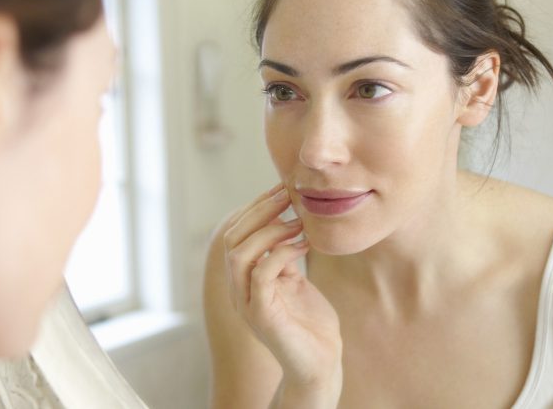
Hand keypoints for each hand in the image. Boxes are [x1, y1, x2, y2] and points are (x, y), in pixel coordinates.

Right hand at [222, 184, 342, 396]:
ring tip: (297, 220)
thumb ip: (282, 255)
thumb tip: (285, 218)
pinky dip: (282, 253)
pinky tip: (304, 244)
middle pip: (232, 239)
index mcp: (242, 280)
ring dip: (269, 230)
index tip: (280, 189)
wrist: (320, 363)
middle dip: (260, 211)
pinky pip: (262, 274)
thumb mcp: (294, 280)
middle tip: (288, 194)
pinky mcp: (262, 316)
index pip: (235, 234)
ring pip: (240, 254)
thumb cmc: (310, 322)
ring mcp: (246, 304)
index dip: (255, 208)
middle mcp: (237, 291)